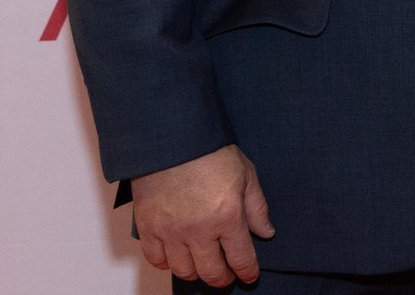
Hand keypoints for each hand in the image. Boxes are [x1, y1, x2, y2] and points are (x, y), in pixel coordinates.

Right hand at [131, 144, 274, 287]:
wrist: (172, 136)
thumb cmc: (210, 150)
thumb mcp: (246, 173)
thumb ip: (257, 207)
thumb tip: (266, 233)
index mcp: (228, 216)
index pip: (241, 258)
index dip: (247, 272)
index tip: (249, 276)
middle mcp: (199, 229)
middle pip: (212, 272)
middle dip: (223, 278)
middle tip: (227, 274)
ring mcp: (171, 231)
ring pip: (184, 270)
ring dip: (197, 272)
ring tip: (203, 264)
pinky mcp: (148, 227)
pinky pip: (156, 260)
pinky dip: (167, 263)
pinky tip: (176, 255)